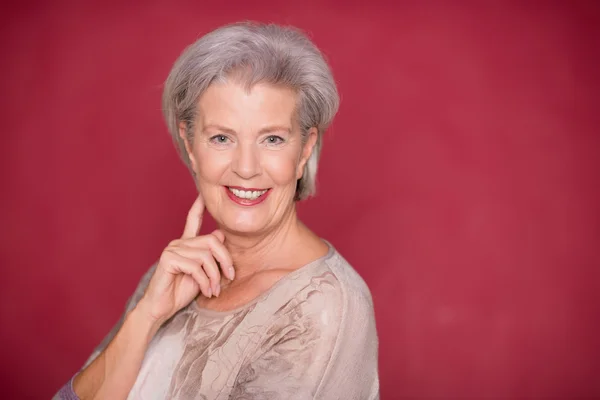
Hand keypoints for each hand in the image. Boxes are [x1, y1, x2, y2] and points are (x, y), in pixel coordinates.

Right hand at [137, 195, 233, 325]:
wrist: (161, 309)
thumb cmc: (180, 292)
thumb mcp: (203, 273)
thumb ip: (210, 256)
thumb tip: (220, 234)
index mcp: (186, 244)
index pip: (192, 220)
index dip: (198, 206)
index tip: (204, 195)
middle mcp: (179, 243)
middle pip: (212, 241)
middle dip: (225, 260)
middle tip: (229, 277)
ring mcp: (172, 249)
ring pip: (206, 256)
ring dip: (214, 276)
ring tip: (214, 290)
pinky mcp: (168, 259)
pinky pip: (195, 266)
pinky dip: (205, 281)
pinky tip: (205, 291)